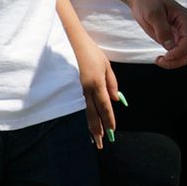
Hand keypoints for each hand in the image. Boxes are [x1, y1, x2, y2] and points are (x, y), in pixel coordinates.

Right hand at [74, 33, 119, 147]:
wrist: (69, 41)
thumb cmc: (90, 51)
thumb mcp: (106, 65)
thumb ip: (112, 83)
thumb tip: (117, 99)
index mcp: (97, 83)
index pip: (105, 106)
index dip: (108, 119)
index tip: (112, 130)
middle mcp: (86, 89)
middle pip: (93, 114)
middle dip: (98, 129)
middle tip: (100, 144)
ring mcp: (76, 89)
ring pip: (84, 112)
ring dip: (89, 126)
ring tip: (92, 138)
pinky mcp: (70, 88)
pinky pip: (77, 105)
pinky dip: (81, 116)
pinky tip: (83, 124)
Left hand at [132, 0, 186, 67]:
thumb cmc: (147, 1)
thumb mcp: (153, 13)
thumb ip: (162, 29)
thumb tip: (169, 47)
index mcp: (184, 18)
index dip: (179, 51)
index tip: (165, 56)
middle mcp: (185, 27)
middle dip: (178, 60)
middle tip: (160, 61)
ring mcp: (180, 33)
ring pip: (186, 53)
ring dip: (175, 61)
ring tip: (159, 61)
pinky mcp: (173, 37)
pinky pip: (178, 52)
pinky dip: (171, 59)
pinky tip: (160, 58)